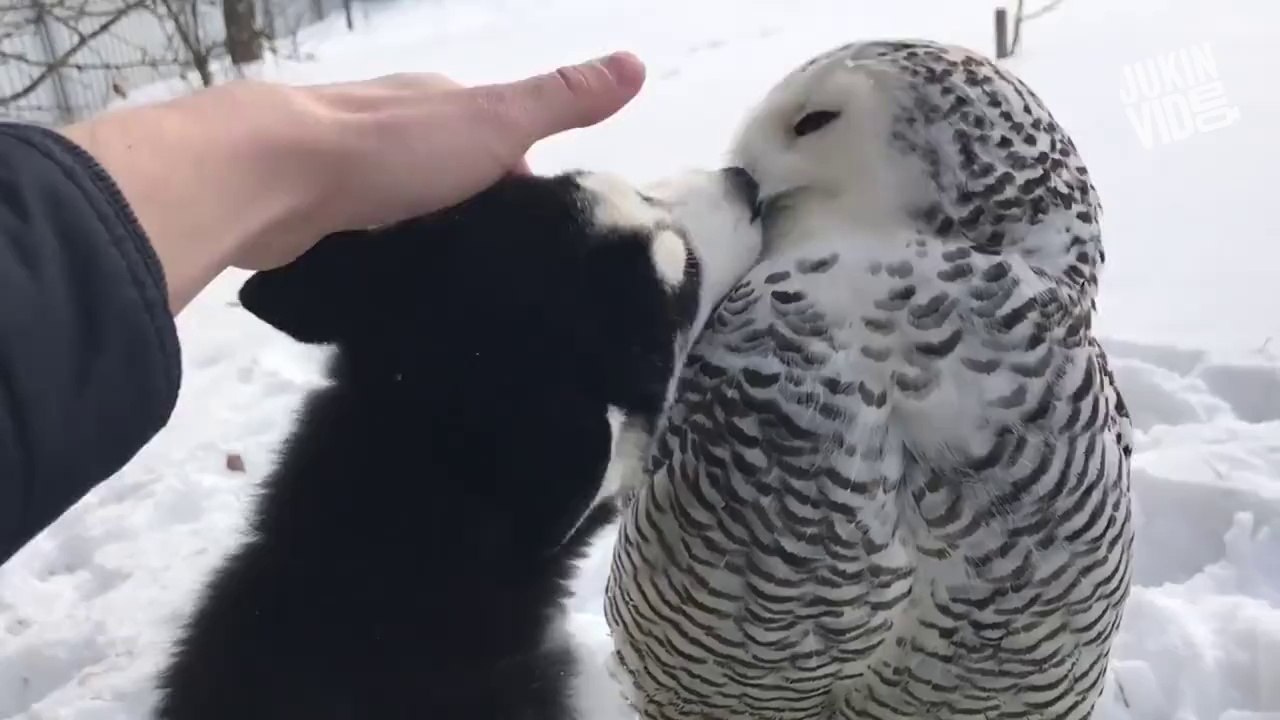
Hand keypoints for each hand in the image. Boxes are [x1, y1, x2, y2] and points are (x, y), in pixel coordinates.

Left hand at [61, 52, 646, 311]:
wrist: (270, 177)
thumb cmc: (392, 148)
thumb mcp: (496, 123)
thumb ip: (559, 100)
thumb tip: (635, 64)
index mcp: (437, 99)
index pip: (496, 129)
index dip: (523, 172)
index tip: (542, 223)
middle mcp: (389, 122)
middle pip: (446, 162)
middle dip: (474, 201)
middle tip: (501, 260)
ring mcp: (344, 163)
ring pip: (400, 195)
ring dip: (425, 226)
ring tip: (452, 277)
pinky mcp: (309, 206)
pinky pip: (360, 226)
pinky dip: (382, 246)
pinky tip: (391, 276)